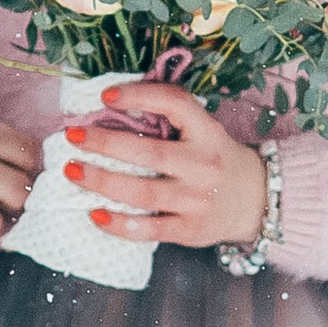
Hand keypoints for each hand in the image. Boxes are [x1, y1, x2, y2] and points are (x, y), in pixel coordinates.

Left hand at [68, 81, 268, 255]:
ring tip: (72, 170)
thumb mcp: (205, 131)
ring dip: (101, 181)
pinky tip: (94, 213)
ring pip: (141, 194)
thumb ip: (171, 118)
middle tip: (72, 136)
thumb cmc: (216, 158)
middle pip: (147, 154)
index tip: (106, 96)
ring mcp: (197, 201)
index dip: (139, 96)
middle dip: (103, 143)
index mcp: (208, 132)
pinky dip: (118, 224)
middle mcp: (204, 166)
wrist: (256, 201)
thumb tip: (113, 103)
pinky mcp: (189, 230)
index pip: (175, 104)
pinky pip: (147, 230)